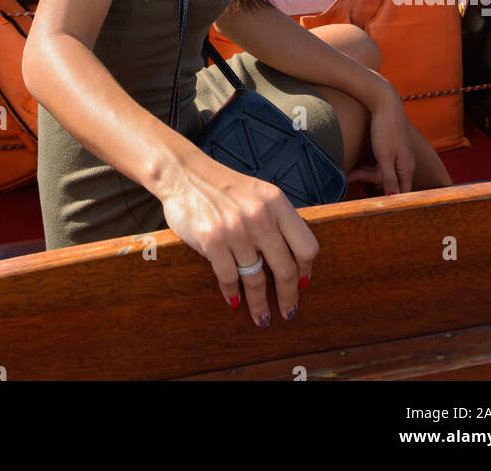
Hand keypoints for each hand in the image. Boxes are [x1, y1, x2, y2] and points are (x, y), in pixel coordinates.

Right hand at [158, 154, 318, 326]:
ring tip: (261, 317)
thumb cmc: (223, 187)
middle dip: (288, 297)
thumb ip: (277, 219)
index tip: (302, 284)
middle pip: (285, 268)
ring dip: (259, 304)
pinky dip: (232, 293)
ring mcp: (235, 229)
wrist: (184, 173)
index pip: (305, 246)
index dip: (306, 270)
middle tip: (288, 312)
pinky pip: (229, 278)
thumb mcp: (259, 193)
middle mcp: (259, 215)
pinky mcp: (212, 240)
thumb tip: (296, 259)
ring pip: (256, 279)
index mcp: (276, 202)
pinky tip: (234, 300)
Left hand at [346, 88, 415, 194]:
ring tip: (349, 173)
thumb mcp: (385, 156)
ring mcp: (400, 154)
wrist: (385, 101)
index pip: (403, 193)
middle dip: (368, 181)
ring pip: (383, 171)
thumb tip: (394, 199)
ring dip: (366, 172)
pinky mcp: (392, 146)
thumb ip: (389, 178)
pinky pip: (382, 162)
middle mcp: (406, 163)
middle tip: (349, 178)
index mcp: (407, 168)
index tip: (378, 210)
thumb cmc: (386, 129)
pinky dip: (370, 164)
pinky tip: (359, 164)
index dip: (391, 202)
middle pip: (389, 182)